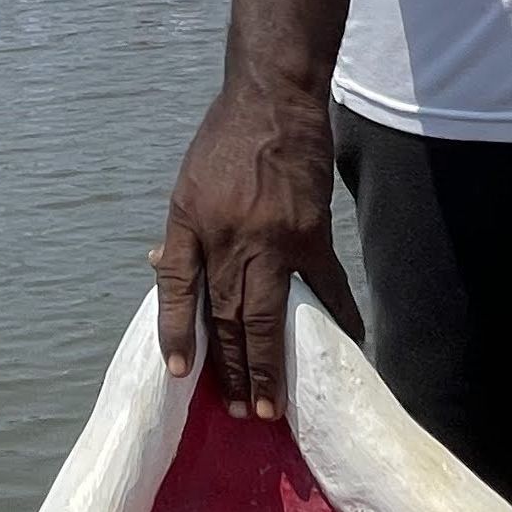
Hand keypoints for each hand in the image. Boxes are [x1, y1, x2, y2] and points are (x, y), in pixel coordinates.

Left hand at [153, 77, 365, 421]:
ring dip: (269, 365)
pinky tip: (348, 347)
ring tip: (270, 405)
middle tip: (239, 412)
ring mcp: (274, 241)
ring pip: (269, 316)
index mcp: (194, 229)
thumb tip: (164, 274)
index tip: (179, 374)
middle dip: (231, 368)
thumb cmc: (223, 142)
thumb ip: (181, 236)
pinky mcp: (312, 235)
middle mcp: (231, 242)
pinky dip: (338, 319)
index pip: (182, 293)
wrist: (273, 99)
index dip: (177, 335)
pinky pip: (327, 287)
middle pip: (228, 317)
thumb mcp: (185, 187)